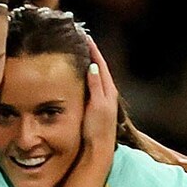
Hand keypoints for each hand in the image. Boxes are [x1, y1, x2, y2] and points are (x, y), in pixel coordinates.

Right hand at [82, 37, 118, 155]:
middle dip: (91, 54)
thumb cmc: (98, 128)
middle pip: (99, 68)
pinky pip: (91, 86)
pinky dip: (86, 77)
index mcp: (108, 90)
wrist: (99, 149)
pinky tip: (78, 76)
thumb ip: (96, 86)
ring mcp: (102, 101)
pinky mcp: (96, 107)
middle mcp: (107, 94)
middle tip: (80, 41)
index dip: (94, 50)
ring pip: (96, 77)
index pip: (101, 65)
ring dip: (88, 65)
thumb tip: (93, 66)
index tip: (85, 37)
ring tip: (79, 54)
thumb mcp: (97, 105)